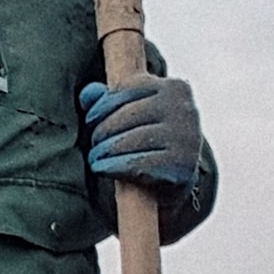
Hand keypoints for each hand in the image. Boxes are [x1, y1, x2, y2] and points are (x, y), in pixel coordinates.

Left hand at [79, 77, 201, 194]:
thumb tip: (88, 94)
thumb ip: (109, 100)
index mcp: (175, 88)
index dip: (102, 106)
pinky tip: (102, 168)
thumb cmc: (147, 144)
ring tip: (96, 159)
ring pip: (127, 141)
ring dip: (102, 152)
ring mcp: (186, 139)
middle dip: (102, 132)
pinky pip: (134, 164)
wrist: (173, 185)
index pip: (126, 88)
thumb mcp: (131, 116)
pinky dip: (111, 167)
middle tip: (96, 145)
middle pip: (125, 115)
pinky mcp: (180, 167)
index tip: (92, 120)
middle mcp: (185, 109)